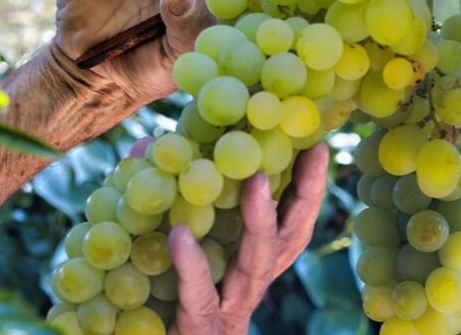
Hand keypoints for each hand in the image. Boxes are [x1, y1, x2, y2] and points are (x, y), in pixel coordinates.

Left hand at [164, 144, 329, 334]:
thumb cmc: (158, 302)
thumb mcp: (162, 242)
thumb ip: (159, 199)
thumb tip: (144, 144)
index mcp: (246, 267)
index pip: (287, 225)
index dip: (305, 189)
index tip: (316, 147)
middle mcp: (248, 286)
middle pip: (288, 239)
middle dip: (305, 196)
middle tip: (314, 153)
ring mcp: (229, 309)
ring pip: (256, 264)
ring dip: (260, 221)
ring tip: (257, 181)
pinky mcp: (201, 329)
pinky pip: (200, 296)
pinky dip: (192, 266)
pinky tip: (179, 236)